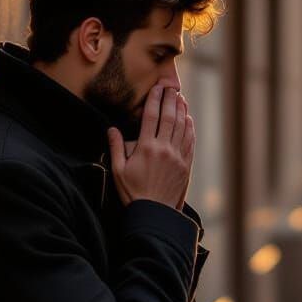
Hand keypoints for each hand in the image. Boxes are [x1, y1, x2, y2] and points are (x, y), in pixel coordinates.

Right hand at [108, 86, 194, 209]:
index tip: (156, 88)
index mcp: (146, 147)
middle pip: (169, 117)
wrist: (154, 213)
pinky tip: (189, 119)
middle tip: (171, 87)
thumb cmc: (133, 192)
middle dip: (170, 100)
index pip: (150, 116)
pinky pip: (190, 142)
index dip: (154, 99)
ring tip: (181, 98)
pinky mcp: (185, 165)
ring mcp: (177, 156)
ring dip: (182, 110)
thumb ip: (116, 148)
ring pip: (182, 127)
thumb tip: (111, 129)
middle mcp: (164, 148)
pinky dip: (190, 128)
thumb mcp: (118, 171)